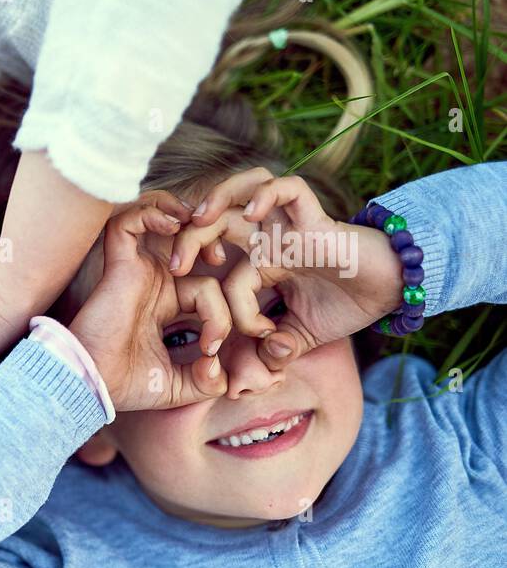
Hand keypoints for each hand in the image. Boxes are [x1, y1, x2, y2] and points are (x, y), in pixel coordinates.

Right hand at [69, 199, 231, 410]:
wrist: (92, 385)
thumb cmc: (124, 386)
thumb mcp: (177, 387)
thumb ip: (207, 381)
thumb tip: (221, 371)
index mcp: (164, 307)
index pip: (205, 290)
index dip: (220, 314)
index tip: (210, 349)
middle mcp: (152, 284)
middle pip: (189, 248)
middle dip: (212, 245)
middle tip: (222, 261)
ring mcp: (136, 272)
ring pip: (160, 224)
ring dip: (184, 219)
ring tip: (202, 229)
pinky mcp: (120, 265)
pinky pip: (130, 222)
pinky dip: (152, 213)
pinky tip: (174, 225)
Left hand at [181, 168, 404, 369]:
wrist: (394, 290)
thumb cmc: (348, 305)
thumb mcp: (302, 336)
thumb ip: (274, 351)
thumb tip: (246, 379)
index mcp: (263, 264)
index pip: (227, 279)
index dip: (226, 309)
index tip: (243, 336)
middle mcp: (270, 239)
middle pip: (216, 222)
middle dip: (188, 239)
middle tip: (174, 266)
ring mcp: (291, 225)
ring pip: (244, 190)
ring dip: (217, 198)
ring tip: (198, 218)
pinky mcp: (316, 217)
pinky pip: (289, 189)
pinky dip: (268, 193)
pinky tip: (253, 212)